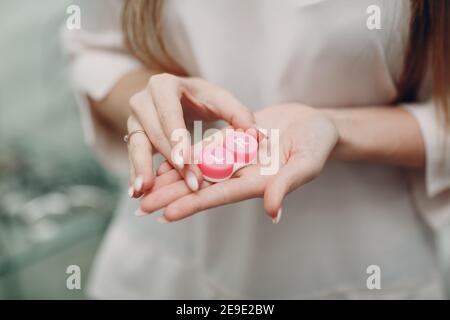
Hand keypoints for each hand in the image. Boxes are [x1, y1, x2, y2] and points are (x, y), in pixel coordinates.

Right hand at [126, 74, 254, 197]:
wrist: (174, 94)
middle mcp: (143, 100)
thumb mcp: (219, 99)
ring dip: (140, 169)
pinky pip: (133, 156)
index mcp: (164, 86)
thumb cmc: (200, 97)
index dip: (177, 139)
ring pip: (137, 145)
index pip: (170, 115)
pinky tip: (136, 192)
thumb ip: (239, 114)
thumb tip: (256, 134)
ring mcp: (133, 118)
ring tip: (142, 191)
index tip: (185, 162)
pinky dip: (135, 173)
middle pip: (155, 133)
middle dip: (172, 161)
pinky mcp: (132, 135)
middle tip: (188, 185)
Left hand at [137, 104, 338, 222]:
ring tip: (144, 187)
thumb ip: (287, 184)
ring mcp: (235, 158)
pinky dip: (184, 155)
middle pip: (202, 186)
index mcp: (257, 182)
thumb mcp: (307, 162)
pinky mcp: (231, 142)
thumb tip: (273, 212)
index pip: (221, 195)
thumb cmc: (318, 142)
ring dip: (172, 178)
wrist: (315, 123)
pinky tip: (163, 159)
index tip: (167, 214)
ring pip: (197, 169)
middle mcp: (241, 174)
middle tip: (142, 206)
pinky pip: (204, 149)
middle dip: (173, 196)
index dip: (194, 204)